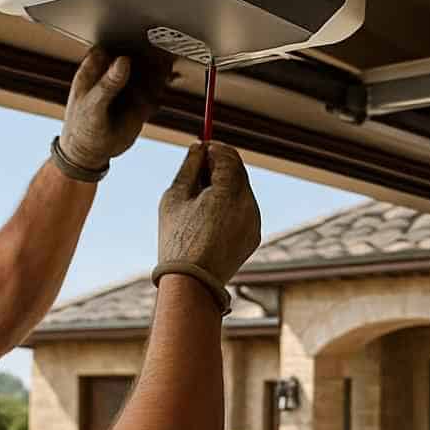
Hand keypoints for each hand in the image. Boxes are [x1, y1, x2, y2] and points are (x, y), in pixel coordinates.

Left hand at [58, 47, 174, 171]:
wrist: (90, 155)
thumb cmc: (81, 128)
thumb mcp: (92, 105)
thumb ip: (108, 84)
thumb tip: (123, 62)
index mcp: (96, 67)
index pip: (115, 45)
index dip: (128, 40)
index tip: (143, 39)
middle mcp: (114, 73)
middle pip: (137, 55)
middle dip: (151, 53)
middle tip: (163, 53)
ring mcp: (129, 86)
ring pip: (149, 71)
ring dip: (160, 69)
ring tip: (167, 69)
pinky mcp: (141, 100)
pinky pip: (156, 88)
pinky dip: (163, 85)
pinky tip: (167, 82)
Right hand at [158, 143, 261, 285]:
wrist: (193, 282)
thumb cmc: (177, 238)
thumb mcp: (175, 197)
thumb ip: (189, 167)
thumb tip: (198, 146)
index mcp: (228, 193)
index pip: (228, 156)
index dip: (214, 148)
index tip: (200, 148)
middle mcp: (248, 205)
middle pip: (238, 171)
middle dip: (220, 166)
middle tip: (198, 169)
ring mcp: (254, 221)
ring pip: (241, 190)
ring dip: (224, 186)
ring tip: (198, 200)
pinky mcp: (254, 235)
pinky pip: (244, 210)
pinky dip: (230, 206)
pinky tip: (209, 218)